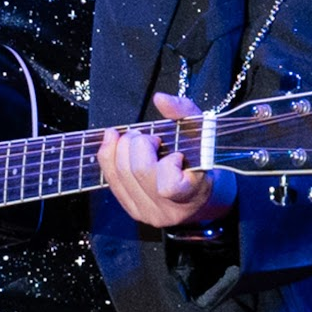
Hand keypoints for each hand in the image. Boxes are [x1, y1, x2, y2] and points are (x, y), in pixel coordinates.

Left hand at [97, 93, 234, 229]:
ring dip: (121, 148)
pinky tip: (114, 143)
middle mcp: (168, 210)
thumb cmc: (203, 161)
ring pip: (120, 175)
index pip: (168, 186)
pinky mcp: (133, 211)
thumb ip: (184, 112)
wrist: (201, 196)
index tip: (176, 154)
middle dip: (138, 144)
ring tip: (136, 140)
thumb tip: (160, 98)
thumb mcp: (201, 133)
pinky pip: (111, 181)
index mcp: (192, 194)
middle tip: (149, 137)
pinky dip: (109, 157)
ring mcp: (148, 213)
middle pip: (139, 172)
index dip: (167, 164)